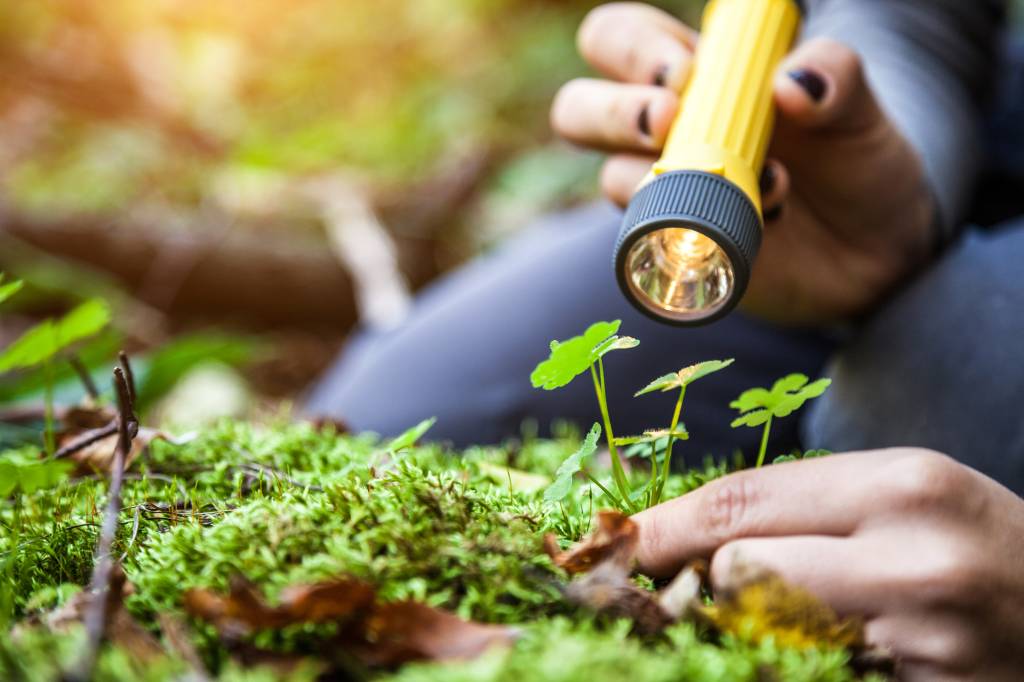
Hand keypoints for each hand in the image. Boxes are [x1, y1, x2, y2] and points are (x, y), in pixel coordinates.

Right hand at [551, 3, 935, 323]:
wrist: (878, 251)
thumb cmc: (857, 163)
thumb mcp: (862, 110)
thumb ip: (837, 77)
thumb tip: (790, 82)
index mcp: (696, 75)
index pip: (620, 41)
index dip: (633, 50)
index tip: (684, 73)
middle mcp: (664, 131)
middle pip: (578, 108)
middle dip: (610, 111)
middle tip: (664, 121)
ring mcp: (663, 193)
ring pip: (610, 176)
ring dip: (670, 178)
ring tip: (765, 181)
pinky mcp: (676, 249)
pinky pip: (651, 240)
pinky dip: (699, 230)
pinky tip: (767, 218)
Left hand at [632, 449, 1023, 680]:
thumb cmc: (978, 545)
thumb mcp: (903, 496)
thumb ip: (803, 509)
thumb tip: (684, 533)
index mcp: (900, 486)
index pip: (740, 501)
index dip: (662, 525)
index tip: (616, 542)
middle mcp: (911, 560)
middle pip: (737, 567)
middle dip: (701, 579)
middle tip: (683, 587)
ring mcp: (922, 644)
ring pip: (764, 634)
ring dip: (741, 628)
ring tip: (765, 617)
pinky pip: (810, 678)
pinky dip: (785, 666)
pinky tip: (798, 654)